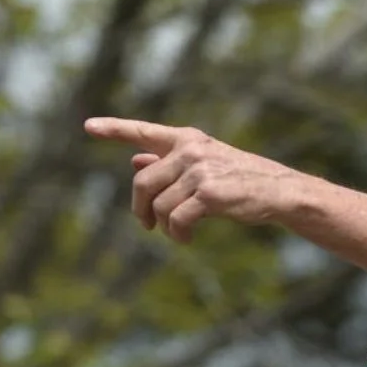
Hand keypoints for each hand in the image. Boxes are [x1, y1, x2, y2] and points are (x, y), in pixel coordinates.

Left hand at [85, 117, 299, 242]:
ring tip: (176, 233)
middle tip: (146, 225)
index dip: (114, 129)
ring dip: (163, 226)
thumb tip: (135, 159)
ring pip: (158, 205)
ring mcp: (199, 170)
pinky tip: (186, 239)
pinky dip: (177, 234)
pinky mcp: (209, 194)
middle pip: (142, 181)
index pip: (144, 131)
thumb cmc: (241, 180)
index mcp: (187, 138)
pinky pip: (176, 220)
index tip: (88, 127)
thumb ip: (169, 162)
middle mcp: (191, 149)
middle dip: (140, 208)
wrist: (279, 191)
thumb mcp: (204, 165)